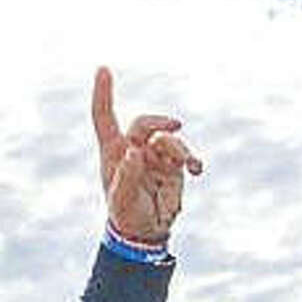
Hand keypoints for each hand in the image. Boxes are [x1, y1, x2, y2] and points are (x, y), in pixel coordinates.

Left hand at [92, 66, 202, 243]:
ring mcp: (155, 156)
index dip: (103, 94)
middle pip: (144, 123)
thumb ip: (127, 176)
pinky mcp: (173, 166)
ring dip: (179, 149)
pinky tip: (197, 169)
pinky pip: (185, 155)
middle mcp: (134, 149)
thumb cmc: (126, 215)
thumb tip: (135, 153)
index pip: (105, 118)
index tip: (103, 69)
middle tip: (175, 125)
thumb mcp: (121, 200)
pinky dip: (192, 159)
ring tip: (187, 165)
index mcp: (114, 153)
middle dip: (158, 122)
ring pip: (169, 139)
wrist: (146, 232)